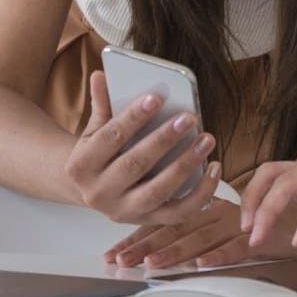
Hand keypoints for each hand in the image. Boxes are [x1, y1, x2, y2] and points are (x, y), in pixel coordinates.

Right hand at [64, 70, 219, 223]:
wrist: (90, 191)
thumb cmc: (99, 153)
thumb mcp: (94, 130)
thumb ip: (101, 104)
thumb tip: (101, 75)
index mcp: (81, 166)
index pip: (109, 138)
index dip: (133, 117)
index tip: (156, 97)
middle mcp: (99, 193)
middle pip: (135, 165)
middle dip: (164, 140)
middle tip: (189, 117)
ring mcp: (125, 211)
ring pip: (159, 191)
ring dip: (186, 164)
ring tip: (206, 139)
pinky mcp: (148, 221)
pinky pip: (178, 212)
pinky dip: (201, 193)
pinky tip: (215, 168)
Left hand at [104, 199, 296, 268]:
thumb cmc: (266, 219)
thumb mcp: (228, 220)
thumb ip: (202, 227)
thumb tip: (164, 243)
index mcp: (208, 208)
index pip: (167, 221)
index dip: (139, 236)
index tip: (115, 252)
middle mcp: (219, 213)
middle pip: (176, 229)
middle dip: (145, 246)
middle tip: (122, 261)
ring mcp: (238, 225)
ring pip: (200, 239)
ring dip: (175, 252)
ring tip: (152, 264)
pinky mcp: (259, 238)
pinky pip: (236, 248)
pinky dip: (219, 256)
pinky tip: (201, 264)